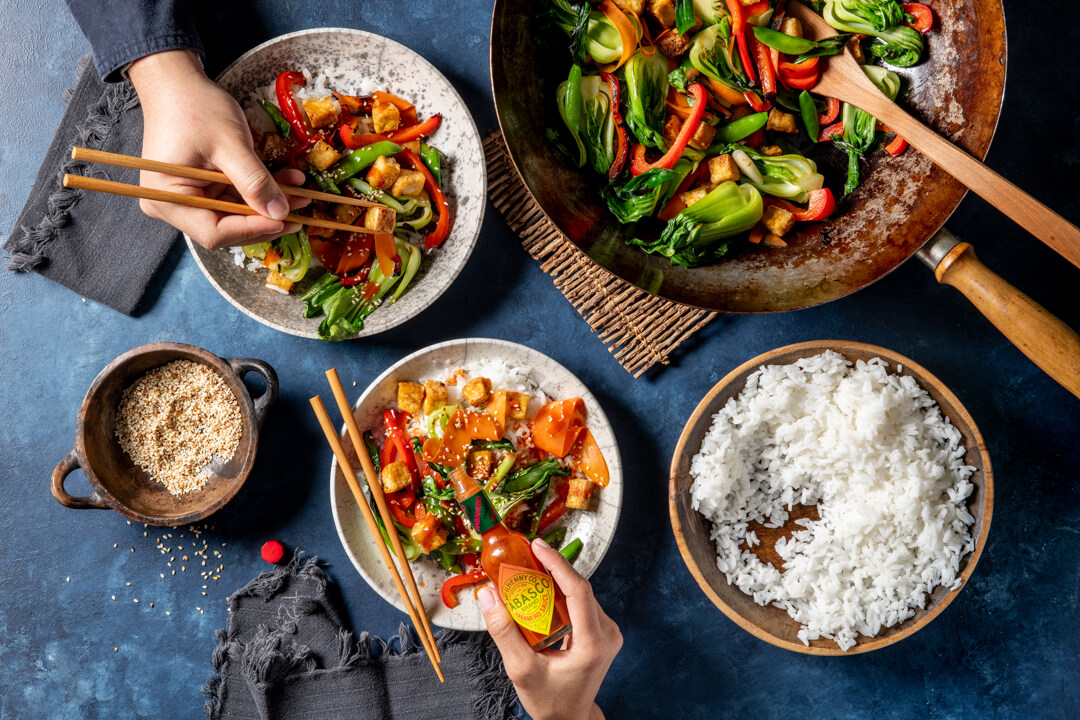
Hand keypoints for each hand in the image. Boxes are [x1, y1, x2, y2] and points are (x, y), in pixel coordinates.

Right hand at [128, 50, 309, 248]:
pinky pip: (233, 197)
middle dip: (265, 218)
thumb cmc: (195, 107)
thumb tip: (280, 214)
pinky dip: (259, 191)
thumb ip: (255, 181)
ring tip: (300, 192)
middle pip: (226, 228)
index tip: (284, 219)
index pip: (215, 232)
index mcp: (167, 199)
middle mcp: (172, 205)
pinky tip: (286, 181)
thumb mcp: (230, 144)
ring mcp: (187, 197)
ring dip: (267, 203)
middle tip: (300, 211)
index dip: (252, 229)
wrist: (177, 82)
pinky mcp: (201, 188)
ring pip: (235, 214)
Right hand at [479, 538, 621, 719]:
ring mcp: (608, 632)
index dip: (557, 564)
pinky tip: (540, 590)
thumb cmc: (549, 701)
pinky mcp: (602, 632)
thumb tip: (488, 596)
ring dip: (555, 580)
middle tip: (526, 554)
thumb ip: (503, 632)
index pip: (578, 591)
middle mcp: (607, 634)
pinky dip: (560, 594)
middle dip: (552, 569)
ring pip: (580, 594)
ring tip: (529, 568)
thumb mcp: (521, 670)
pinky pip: (581, 604)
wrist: (569, 719)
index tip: (537, 546)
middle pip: (579, 589)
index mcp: (593, 643)